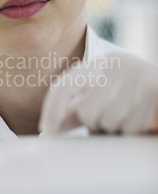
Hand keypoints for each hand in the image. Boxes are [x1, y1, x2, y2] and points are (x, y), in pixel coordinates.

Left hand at [39, 52, 157, 134]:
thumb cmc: (134, 100)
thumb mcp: (105, 96)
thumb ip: (79, 106)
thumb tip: (48, 127)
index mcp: (101, 62)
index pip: (66, 84)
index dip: (52, 108)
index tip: (46, 129)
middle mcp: (117, 63)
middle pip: (85, 112)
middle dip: (95, 124)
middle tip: (112, 119)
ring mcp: (136, 75)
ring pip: (107, 121)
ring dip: (116, 129)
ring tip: (130, 118)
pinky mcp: (154, 89)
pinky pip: (130, 127)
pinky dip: (135, 131)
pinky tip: (143, 120)